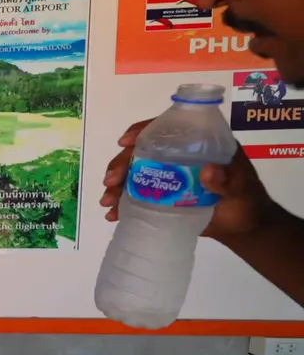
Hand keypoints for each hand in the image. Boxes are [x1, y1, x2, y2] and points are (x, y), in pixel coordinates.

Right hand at [100, 119, 272, 240]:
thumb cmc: (246, 201)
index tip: (125, 142)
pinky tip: (113, 214)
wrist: (243, 227)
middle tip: (111, 181)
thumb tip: (209, 171)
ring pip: (134, 173)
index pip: (165, 128)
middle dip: (121, 164)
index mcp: (196, 143)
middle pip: (141, 152)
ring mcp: (167, 176)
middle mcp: (176, 156)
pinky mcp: (161, 197)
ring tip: (108, 201)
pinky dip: (122, 204)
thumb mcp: (242, 188)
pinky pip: (136, 196)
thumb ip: (229, 179)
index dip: (141, 131)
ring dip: (116, 185)